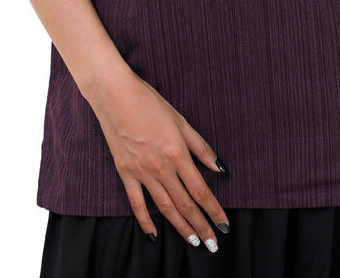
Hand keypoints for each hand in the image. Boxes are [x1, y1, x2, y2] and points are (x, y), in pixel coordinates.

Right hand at [86, 67, 228, 250]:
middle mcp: (161, 167)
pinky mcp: (125, 173)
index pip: (200, 190)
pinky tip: (154, 235)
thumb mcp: (181, 120)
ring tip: (193, 242)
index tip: (224, 226)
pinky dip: (145, 221)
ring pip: (164, 207)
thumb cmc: (149, 102)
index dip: (213, 210)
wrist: (115, 95)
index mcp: (177, 153)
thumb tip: (219, 167)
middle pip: (185, 204)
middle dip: (201, 226)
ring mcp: (141, 172)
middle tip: (213, 244)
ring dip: (180, 227)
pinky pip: (136, 203)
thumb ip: (200, 147)